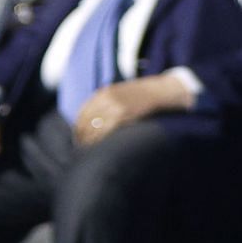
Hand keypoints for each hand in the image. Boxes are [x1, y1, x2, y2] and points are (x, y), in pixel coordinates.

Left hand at [73, 74, 193, 146]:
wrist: (163, 90)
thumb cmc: (142, 95)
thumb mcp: (120, 93)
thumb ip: (104, 103)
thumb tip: (90, 123)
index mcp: (103, 93)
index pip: (82, 114)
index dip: (78, 129)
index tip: (79, 139)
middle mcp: (106, 98)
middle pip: (86, 123)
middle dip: (82, 137)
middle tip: (83, 149)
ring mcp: (115, 106)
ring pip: (94, 129)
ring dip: (90, 141)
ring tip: (91, 151)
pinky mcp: (124, 114)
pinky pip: (106, 131)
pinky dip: (101, 140)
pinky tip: (102, 147)